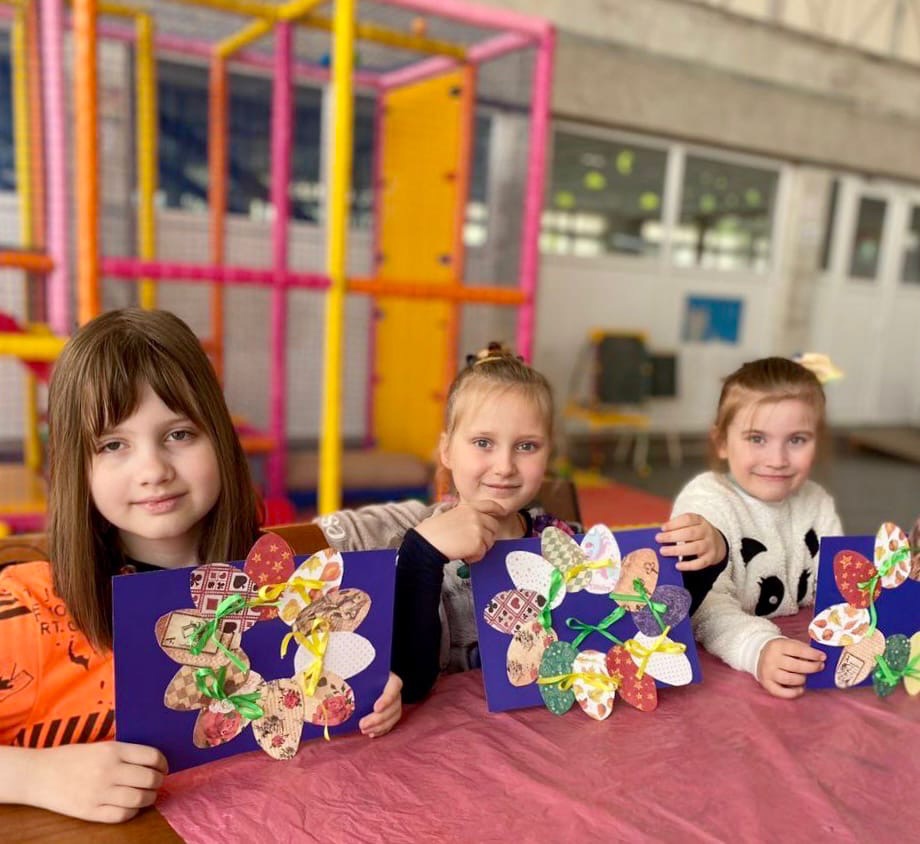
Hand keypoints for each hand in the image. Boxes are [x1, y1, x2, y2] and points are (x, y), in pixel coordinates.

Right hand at [21, 742, 166, 822]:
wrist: (38, 774)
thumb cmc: (70, 757)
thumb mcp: (100, 746)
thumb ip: (124, 753)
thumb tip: (152, 761)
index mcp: (113, 750)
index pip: (152, 757)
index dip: (163, 763)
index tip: (163, 767)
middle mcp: (109, 771)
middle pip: (149, 779)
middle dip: (158, 781)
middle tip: (157, 782)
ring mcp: (99, 793)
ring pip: (139, 799)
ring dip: (150, 797)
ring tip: (147, 795)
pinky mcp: (90, 812)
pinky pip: (122, 815)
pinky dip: (132, 811)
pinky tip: (131, 806)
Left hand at [359, 672, 402, 737]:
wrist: (368, 679)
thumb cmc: (363, 674)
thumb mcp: (360, 672)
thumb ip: (353, 676)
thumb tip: (336, 679)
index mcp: (390, 678)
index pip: (393, 687)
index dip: (386, 699)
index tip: (376, 708)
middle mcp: (395, 691)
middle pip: (393, 706)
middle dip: (378, 718)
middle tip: (362, 724)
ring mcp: (395, 703)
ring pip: (393, 717)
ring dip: (379, 726)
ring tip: (364, 730)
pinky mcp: (392, 713)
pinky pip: (390, 724)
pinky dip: (381, 730)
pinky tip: (371, 733)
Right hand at [415, 500, 505, 561]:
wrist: (428, 542)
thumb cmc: (434, 532)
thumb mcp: (452, 515)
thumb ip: (469, 517)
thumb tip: (481, 526)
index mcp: (469, 507)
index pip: (489, 504)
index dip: (498, 509)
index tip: (502, 512)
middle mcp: (476, 516)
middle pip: (494, 527)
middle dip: (487, 537)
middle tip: (473, 543)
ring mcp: (478, 529)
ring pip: (490, 542)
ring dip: (479, 548)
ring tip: (464, 548)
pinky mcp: (477, 543)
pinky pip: (483, 553)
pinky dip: (474, 557)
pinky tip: (463, 554)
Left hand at [657, 513, 726, 570]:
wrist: (717, 544)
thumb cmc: (696, 533)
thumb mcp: (690, 525)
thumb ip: (677, 527)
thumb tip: (659, 534)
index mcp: (700, 521)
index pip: (688, 519)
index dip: (674, 523)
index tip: (662, 528)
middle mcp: (706, 532)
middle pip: (690, 533)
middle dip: (672, 536)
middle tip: (658, 539)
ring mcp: (710, 545)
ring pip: (695, 547)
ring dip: (677, 550)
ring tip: (663, 551)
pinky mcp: (710, 558)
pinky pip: (700, 563)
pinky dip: (688, 565)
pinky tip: (677, 565)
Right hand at [756, 637, 825, 698]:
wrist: (760, 656)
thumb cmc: (781, 651)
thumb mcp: (789, 644)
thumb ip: (803, 649)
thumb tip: (820, 658)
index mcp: (777, 646)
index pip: (797, 650)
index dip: (812, 654)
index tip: (823, 657)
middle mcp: (771, 659)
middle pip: (796, 666)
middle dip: (812, 667)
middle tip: (820, 667)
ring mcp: (768, 672)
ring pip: (790, 679)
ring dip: (802, 679)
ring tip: (806, 676)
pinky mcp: (767, 684)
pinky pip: (782, 692)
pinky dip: (794, 692)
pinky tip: (800, 688)